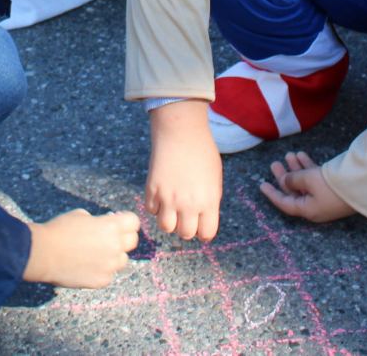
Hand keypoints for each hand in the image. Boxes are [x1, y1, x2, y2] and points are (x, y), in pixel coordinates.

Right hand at [22, 209, 140, 286]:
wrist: (43, 254)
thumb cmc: (59, 230)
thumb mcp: (80, 215)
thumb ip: (98, 222)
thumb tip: (103, 226)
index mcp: (111, 227)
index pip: (134, 222)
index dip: (126, 220)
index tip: (118, 221)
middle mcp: (115, 246)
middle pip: (132, 241)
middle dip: (123, 238)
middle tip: (109, 237)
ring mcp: (109, 266)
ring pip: (122, 260)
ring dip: (113, 256)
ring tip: (95, 254)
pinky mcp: (101, 281)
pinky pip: (109, 274)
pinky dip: (101, 270)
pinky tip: (86, 265)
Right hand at [145, 101, 221, 240]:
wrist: (180, 131)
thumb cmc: (202, 152)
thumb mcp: (214, 179)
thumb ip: (209, 201)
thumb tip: (201, 219)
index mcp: (209, 201)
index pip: (206, 234)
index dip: (203, 231)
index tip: (201, 224)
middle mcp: (188, 204)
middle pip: (185, 234)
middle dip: (186, 227)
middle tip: (186, 215)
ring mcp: (168, 198)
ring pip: (166, 227)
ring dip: (169, 220)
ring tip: (172, 208)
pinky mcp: (152, 189)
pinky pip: (151, 210)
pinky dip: (156, 206)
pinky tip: (161, 194)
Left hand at [259, 150, 355, 222]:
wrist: (361, 183)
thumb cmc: (331, 185)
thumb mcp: (308, 180)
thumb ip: (293, 179)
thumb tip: (285, 181)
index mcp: (308, 211)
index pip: (285, 204)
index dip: (272, 194)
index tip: (261, 185)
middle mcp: (316, 206)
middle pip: (294, 192)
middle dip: (284, 176)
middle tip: (274, 163)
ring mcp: (325, 197)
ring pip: (305, 183)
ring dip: (296, 169)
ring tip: (288, 154)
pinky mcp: (334, 188)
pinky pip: (316, 178)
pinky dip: (308, 167)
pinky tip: (301, 154)